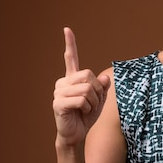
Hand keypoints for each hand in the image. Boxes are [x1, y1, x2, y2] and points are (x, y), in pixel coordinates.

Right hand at [53, 27, 110, 147]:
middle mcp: (63, 82)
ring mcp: (59, 92)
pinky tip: (81, 113)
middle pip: (88, 75)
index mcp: (72, 79)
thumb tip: (104, 77)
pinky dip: (88, 108)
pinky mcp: (58, 103)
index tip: (67, 29)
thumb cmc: (86, 116)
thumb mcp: (100, 99)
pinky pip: (82, 100)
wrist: (76, 134)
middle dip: (97, 90)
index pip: (71, 58)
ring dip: (94, 101)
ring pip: (87, 89)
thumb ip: (103, 87)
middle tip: (93, 102)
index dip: (70, 44)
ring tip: (86, 109)